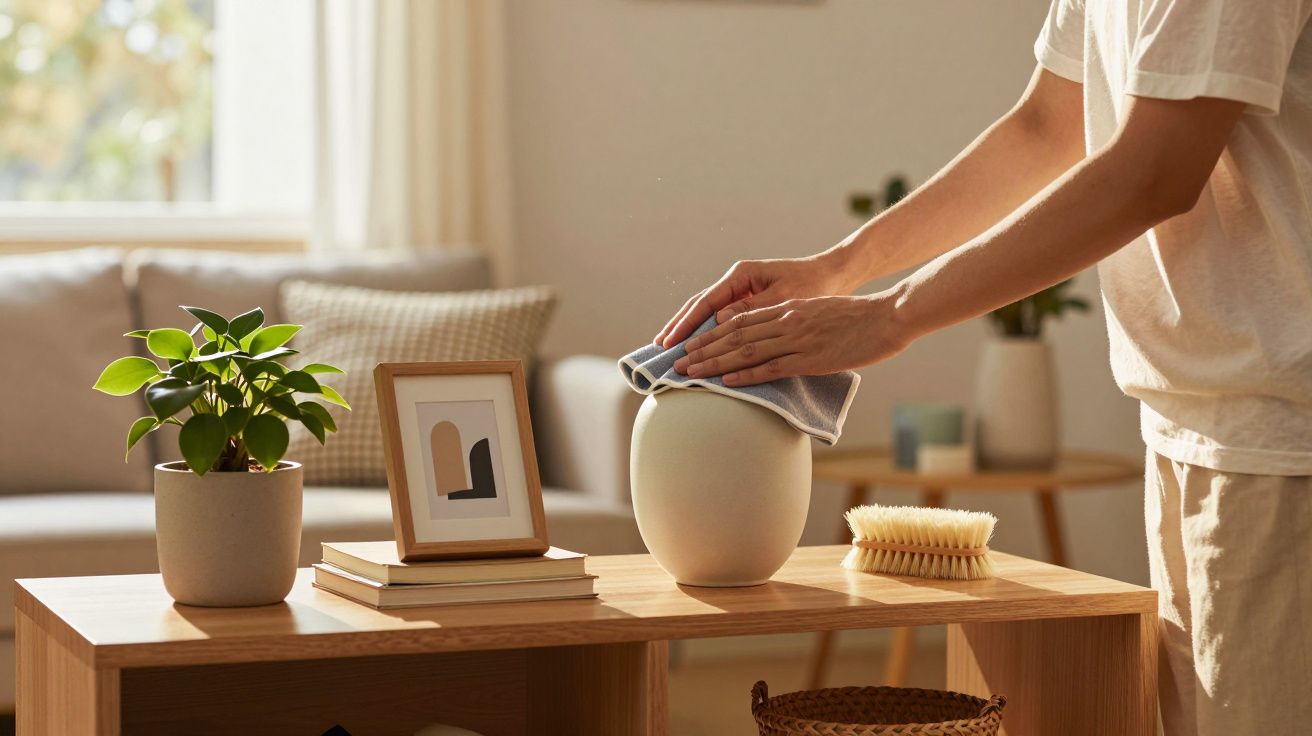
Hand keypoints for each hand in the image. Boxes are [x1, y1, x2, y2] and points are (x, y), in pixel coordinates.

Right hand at [654, 256, 849, 348]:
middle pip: (698, 305)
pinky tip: (693, 343)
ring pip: (705, 311)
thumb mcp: (784, 297)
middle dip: (678, 326)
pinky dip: (704, 331)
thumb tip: (720, 321)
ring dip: (687, 329)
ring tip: (667, 346)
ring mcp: (739, 291)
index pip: (705, 302)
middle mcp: (736, 281)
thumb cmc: (811, 284)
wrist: (831, 276)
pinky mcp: (746, 301)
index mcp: (741, 276)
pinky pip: (719, 318)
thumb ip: (752, 308)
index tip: (671, 340)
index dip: (686, 323)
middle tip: (659, 347)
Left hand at [672, 293, 911, 385]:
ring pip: (746, 351)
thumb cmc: (862, 319)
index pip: (741, 320)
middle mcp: (787, 321)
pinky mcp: (810, 358)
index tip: (693, 342)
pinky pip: (771, 367)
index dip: (713, 331)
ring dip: (715, 362)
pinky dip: (746, 375)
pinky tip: (726, 381)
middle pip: (735, 334)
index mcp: (789, 309)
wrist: (889, 316)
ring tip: (691, 372)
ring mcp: (797, 339)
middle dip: (704, 348)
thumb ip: (801, 325)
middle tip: (678, 361)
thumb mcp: (823, 315)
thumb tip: (785, 343)